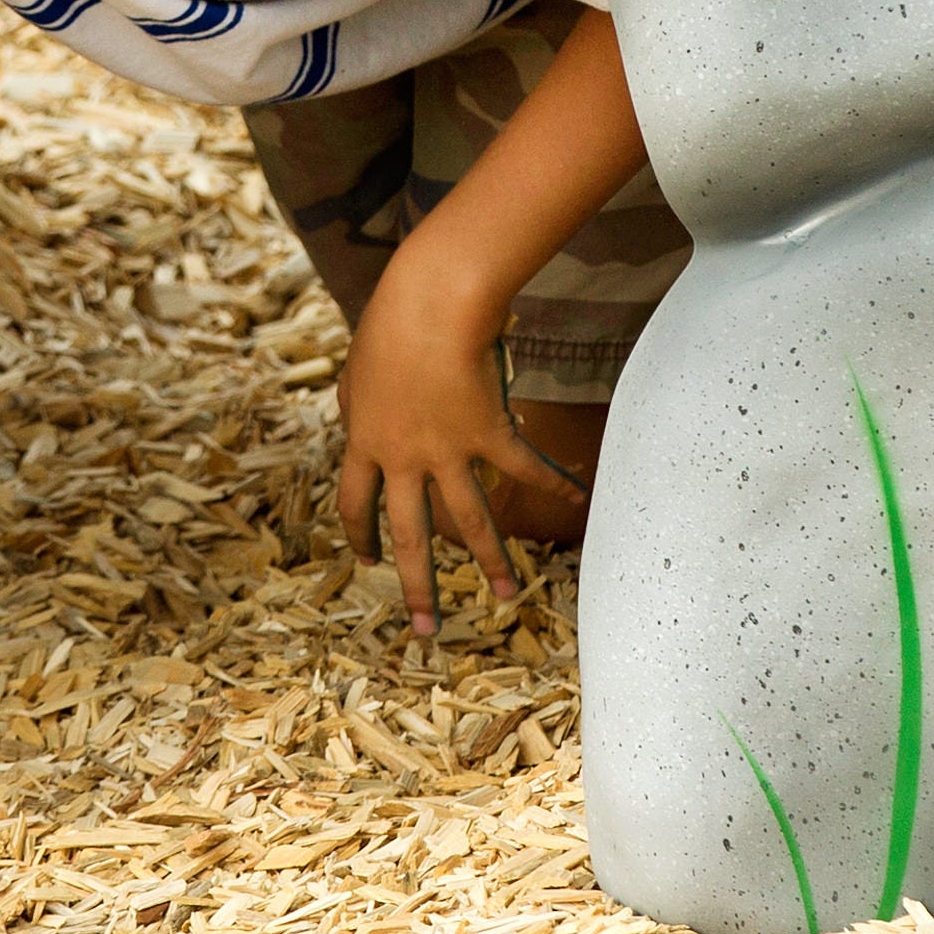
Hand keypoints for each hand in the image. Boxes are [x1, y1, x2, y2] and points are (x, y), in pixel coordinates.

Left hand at [329, 262, 583, 638]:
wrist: (429, 303)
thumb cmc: (387, 325)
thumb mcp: (356, 372)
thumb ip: (357, 406)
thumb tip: (356, 423)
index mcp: (364, 443)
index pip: (356, 505)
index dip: (362, 537)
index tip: (370, 561)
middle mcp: (405, 458)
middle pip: (411, 536)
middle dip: (417, 587)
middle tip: (425, 631)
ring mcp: (449, 450)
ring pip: (471, 519)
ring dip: (492, 560)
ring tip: (508, 597)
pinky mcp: (490, 431)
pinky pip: (524, 465)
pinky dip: (553, 482)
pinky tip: (578, 500)